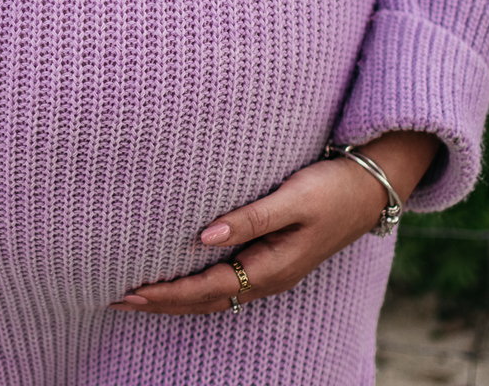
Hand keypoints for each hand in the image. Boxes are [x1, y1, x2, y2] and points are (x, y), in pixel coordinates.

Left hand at [109, 131, 440, 314]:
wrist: (372, 187)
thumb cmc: (332, 188)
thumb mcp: (293, 199)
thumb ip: (250, 218)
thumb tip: (202, 236)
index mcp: (271, 267)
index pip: (206, 288)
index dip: (166, 293)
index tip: (129, 292)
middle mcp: (268, 276)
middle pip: (205, 299)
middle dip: (161, 302)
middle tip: (116, 298)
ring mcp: (271, 270)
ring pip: (214, 294)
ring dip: (176, 296)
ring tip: (139, 293)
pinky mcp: (272, 257)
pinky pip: (225, 280)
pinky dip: (195, 285)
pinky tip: (178, 276)